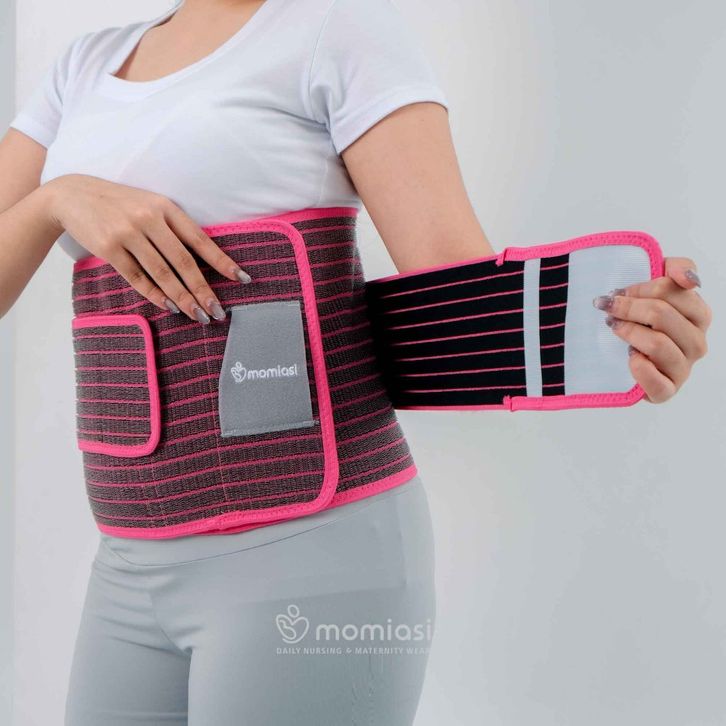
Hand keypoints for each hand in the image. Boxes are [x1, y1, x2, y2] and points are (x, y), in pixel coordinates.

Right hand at [44, 174, 252, 322]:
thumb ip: (173, 229)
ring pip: (163, 274)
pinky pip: (137, 278)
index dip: (222, 261)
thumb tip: (202, 263)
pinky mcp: (109, 248)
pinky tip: (170, 307)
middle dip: (203, 290)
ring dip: (183, 299)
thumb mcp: (150, 205)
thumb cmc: (120, 204)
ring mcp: (128, 233)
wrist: (72, 196)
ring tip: (198, 316)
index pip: (200, 239)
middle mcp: (149, 219)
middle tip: (217, 312)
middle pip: (184, 262)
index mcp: (166, 208)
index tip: (241, 278)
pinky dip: (155, 295)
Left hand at [592, 257, 711, 402]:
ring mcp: (683, 369)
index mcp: (699, 315)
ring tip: (614, 328)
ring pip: (658, 344)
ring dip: (628, 332)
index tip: (619, 291)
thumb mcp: (655, 286)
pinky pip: (655, 381)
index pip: (673, 290)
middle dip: (628, 308)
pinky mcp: (666, 391)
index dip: (640, 288)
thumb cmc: (640, 320)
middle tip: (607, 307)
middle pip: (662, 315)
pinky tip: (628, 357)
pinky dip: (638, 367)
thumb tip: (688, 278)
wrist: (622, 359)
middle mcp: (697, 342)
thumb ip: (675, 268)